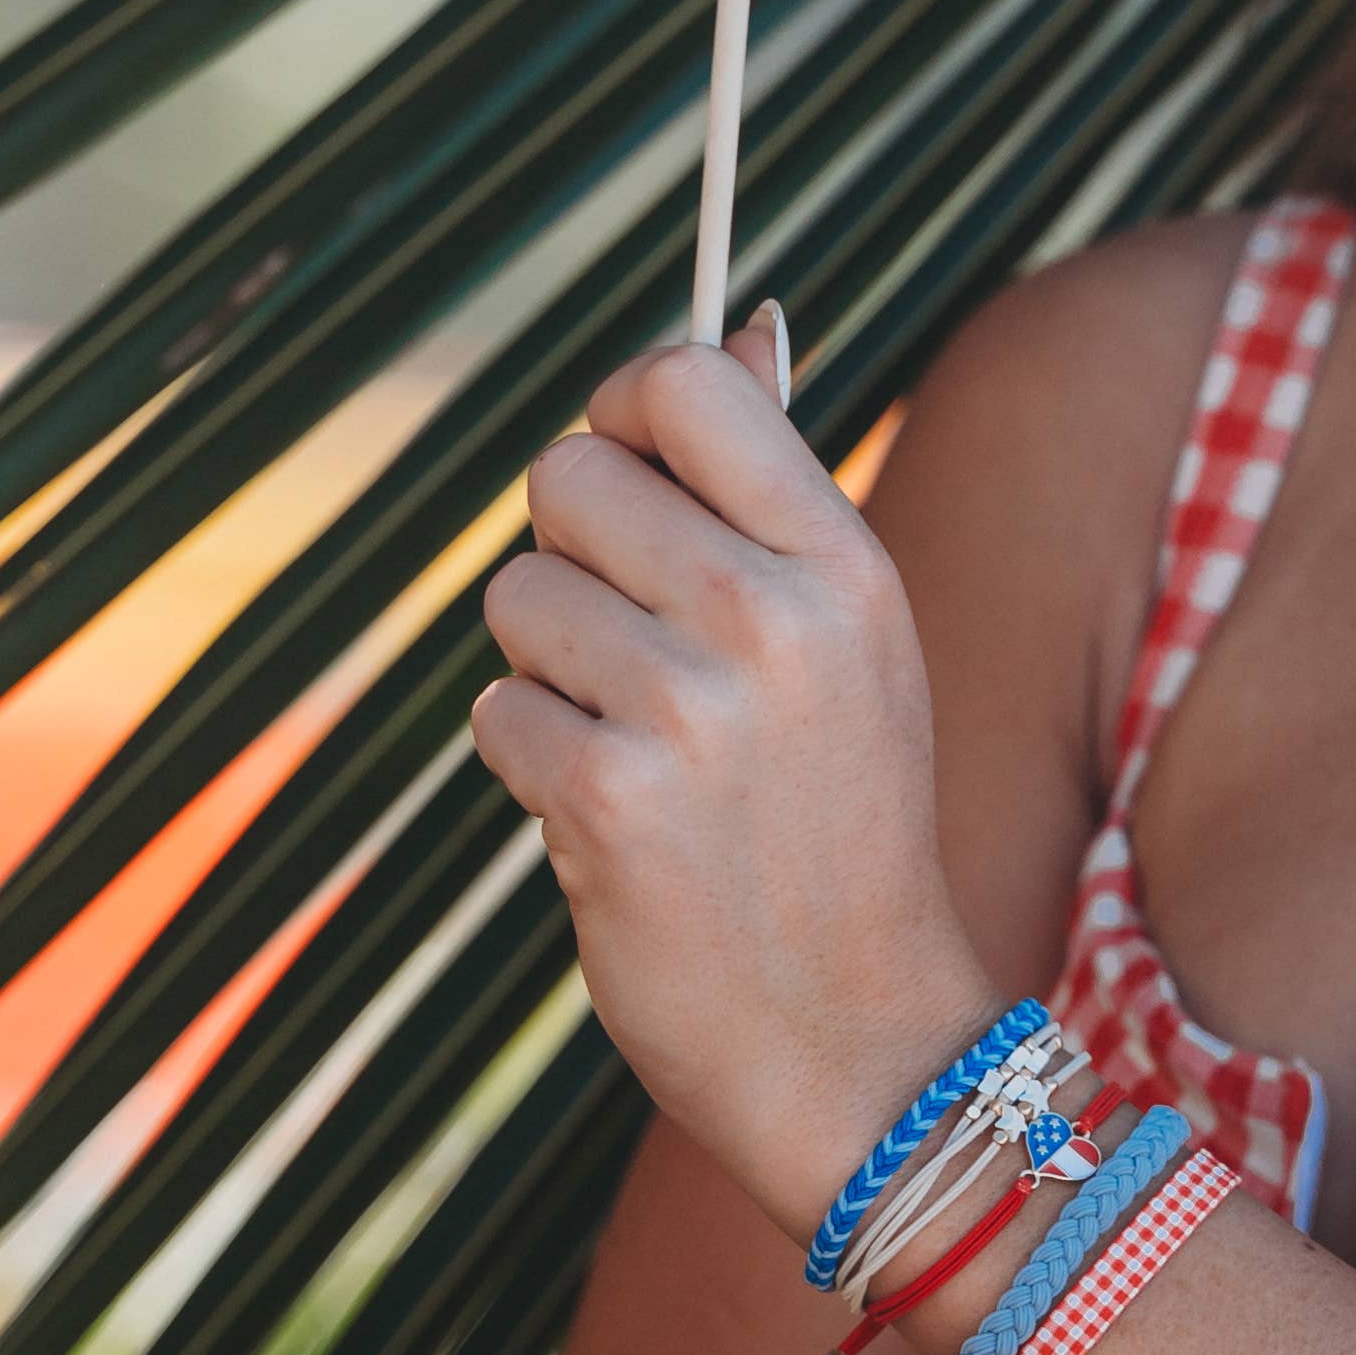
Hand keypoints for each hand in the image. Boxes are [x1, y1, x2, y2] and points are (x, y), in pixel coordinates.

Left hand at [470, 307, 998, 1241]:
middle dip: (569, 552)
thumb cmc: (841, 820)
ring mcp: (689, 709)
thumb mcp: (855, 640)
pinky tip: (618, 824)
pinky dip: (533, 765)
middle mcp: (773, 617)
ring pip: (518, 598)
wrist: (858, 1037)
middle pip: (568, 476)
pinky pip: (497, 712)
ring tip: (642, 750)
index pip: (685, 383)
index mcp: (845, 563)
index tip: (631, 476)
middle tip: (633, 646)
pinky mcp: (604, 799)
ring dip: (549, 671)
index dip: (623, 412)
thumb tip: (745, 318)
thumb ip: (779, 490)